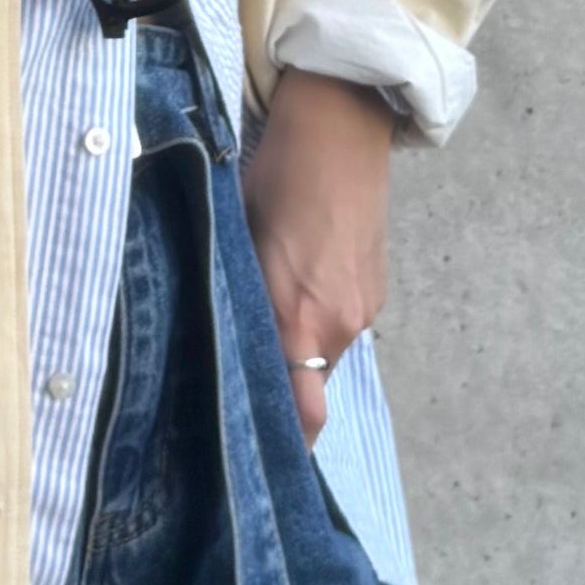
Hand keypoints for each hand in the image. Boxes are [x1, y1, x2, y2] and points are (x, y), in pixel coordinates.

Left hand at [242, 65, 394, 446]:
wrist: (342, 125)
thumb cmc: (277, 176)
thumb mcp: (237, 238)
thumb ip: (231, 299)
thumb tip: (209, 343)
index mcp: (297, 318)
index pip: (300, 413)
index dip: (281, 443)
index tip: (251, 459)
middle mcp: (337, 325)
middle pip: (307, 392)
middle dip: (280, 398)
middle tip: (239, 393)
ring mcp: (363, 309)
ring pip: (322, 359)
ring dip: (295, 356)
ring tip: (264, 334)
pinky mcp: (375, 289)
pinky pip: (339, 328)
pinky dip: (315, 327)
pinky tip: (293, 296)